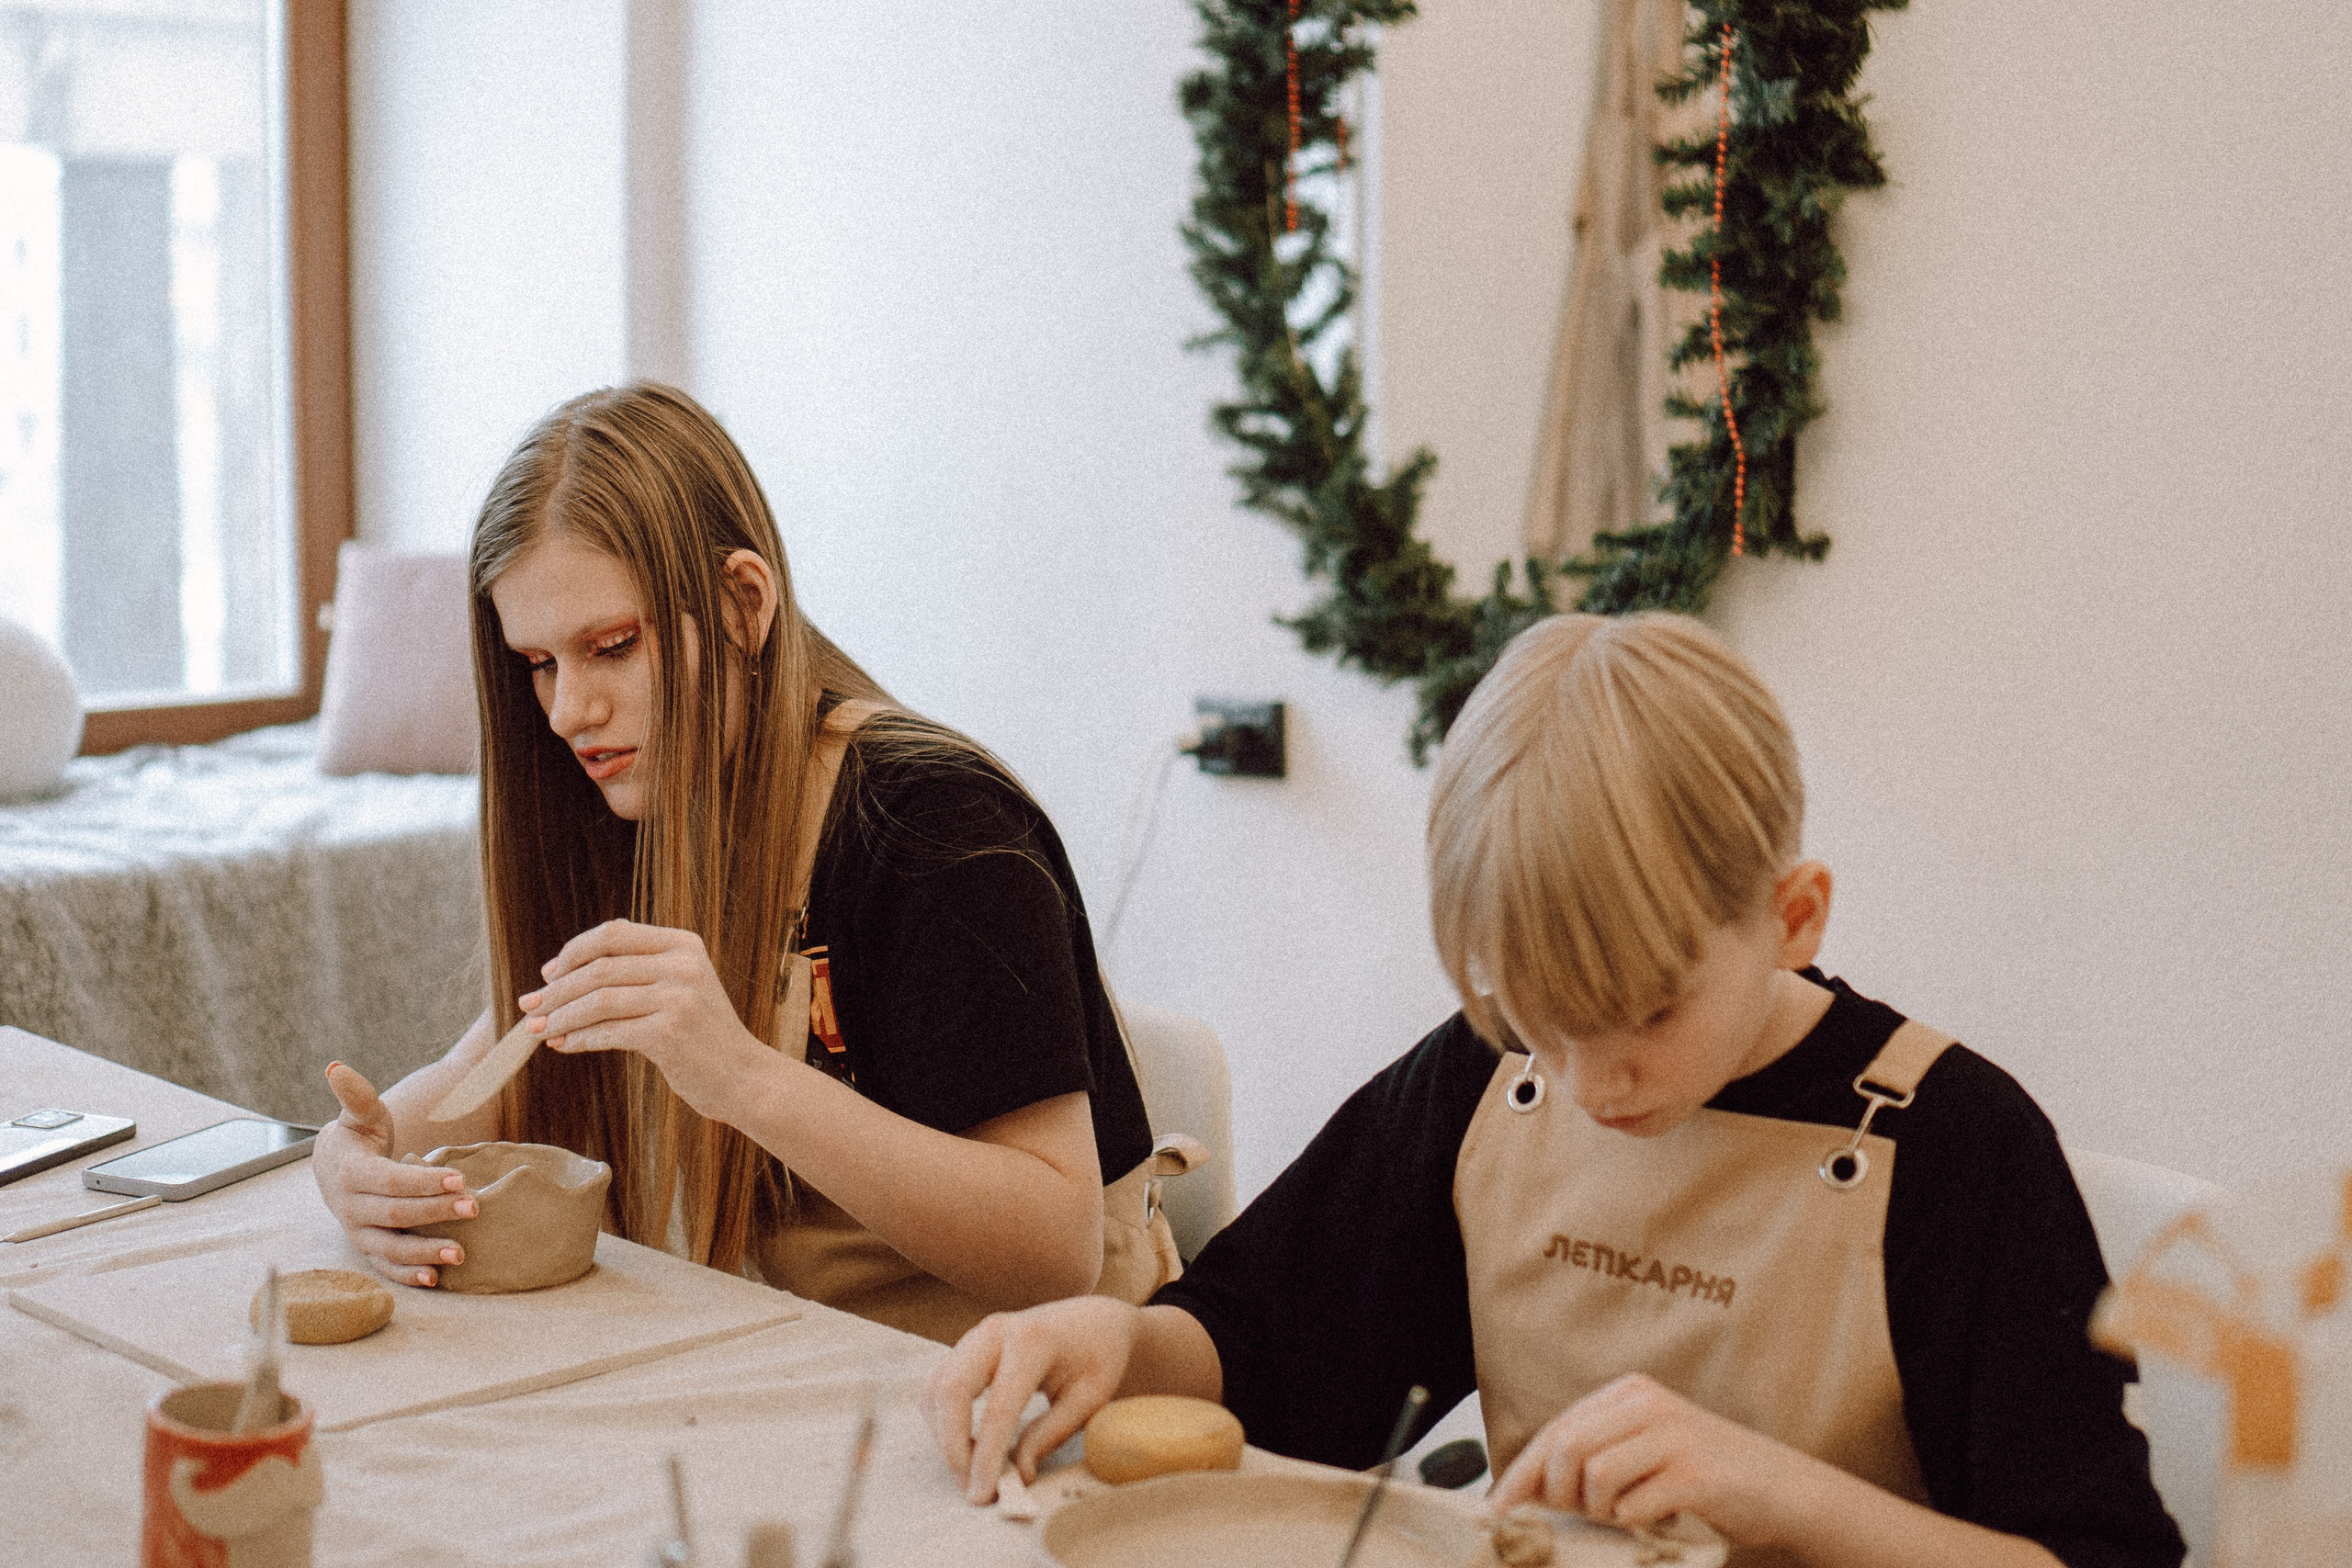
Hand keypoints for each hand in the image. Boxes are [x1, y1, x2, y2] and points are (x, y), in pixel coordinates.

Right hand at [313, 1062, 475, 1287]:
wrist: (335, 1168)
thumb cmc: (358, 1137)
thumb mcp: (360, 1114)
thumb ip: (356, 1095)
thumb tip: (336, 1067)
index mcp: (351, 1173)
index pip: (391, 1180)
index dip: (424, 1181)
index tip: (460, 1178)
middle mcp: (351, 1207)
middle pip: (396, 1214)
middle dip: (436, 1211)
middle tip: (475, 1207)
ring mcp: (358, 1231)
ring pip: (390, 1247)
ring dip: (424, 1253)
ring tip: (460, 1254)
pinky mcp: (368, 1248)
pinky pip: (386, 1266)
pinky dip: (409, 1274)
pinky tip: (437, 1279)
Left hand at [520, 919, 774, 1120]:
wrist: (744, 1077)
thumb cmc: (703, 1036)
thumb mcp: (680, 987)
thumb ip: (638, 968)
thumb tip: (566, 966)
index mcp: (683, 944)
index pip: (613, 933)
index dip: (574, 951)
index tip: (548, 974)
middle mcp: (682, 965)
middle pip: (599, 968)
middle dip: (557, 989)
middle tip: (530, 1006)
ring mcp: (678, 998)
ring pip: (598, 1000)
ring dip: (560, 1016)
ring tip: (538, 1030)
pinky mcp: (669, 1033)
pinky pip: (609, 1032)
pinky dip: (579, 1039)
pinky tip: (563, 1046)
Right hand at [924, 1295, 1144, 1504]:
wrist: (1094, 1321)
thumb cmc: (1099, 1358)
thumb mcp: (1089, 1399)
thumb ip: (1050, 1435)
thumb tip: (1018, 1475)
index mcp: (1033, 1341)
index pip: (998, 1407)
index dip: (986, 1456)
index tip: (983, 1494)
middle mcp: (996, 1331)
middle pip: (950, 1391)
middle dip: (952, 1446)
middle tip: (970, 1487)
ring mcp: (976, 1336)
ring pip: (936, 1389)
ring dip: (943, 1437)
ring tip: (970, 1472)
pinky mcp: (966, 1347)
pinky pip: (938, 1386)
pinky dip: (942, 1422)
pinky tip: (966, 1447)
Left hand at [1488, 1374, 1827, 1546]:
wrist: (1783, 1489)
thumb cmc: (1706, 1476)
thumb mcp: (1645, 1450)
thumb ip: (1594, 1457)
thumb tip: (1528, 1489)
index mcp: (1629, 1393)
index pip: (1556, 1430)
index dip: (1521, 1473)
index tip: (1496, 1509)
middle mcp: (1648, 1404)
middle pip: (1566, 1448)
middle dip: (1557, 1493)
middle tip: (1581, 1514)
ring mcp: (1673, 1435)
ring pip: (1595, 1476)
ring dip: (1599, 1510)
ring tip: (1625, 1515)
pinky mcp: (1696, 1473)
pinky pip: (1634, 1505)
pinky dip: (1634, 1522)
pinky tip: (1657, 1518)